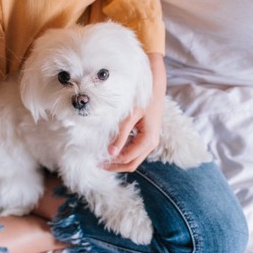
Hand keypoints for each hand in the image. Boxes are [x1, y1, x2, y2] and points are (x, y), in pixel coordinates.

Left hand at [105, 53, 166, 172]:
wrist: (156, 86)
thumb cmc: (143, 98)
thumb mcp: (130, 116)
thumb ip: (120, 135)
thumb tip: (110, 153)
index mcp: (148, 140)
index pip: (127, 158)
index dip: (112, 162)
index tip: (96, 160)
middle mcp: (152, 144)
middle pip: (131, 164)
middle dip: (115, 166)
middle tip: (97, 164)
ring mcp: (151, 142)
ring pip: (133, 159)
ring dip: (118, 160)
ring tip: (102, 157)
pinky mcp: (147, 138)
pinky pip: (134, 151)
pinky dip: (123, 153)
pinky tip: (111, 148)